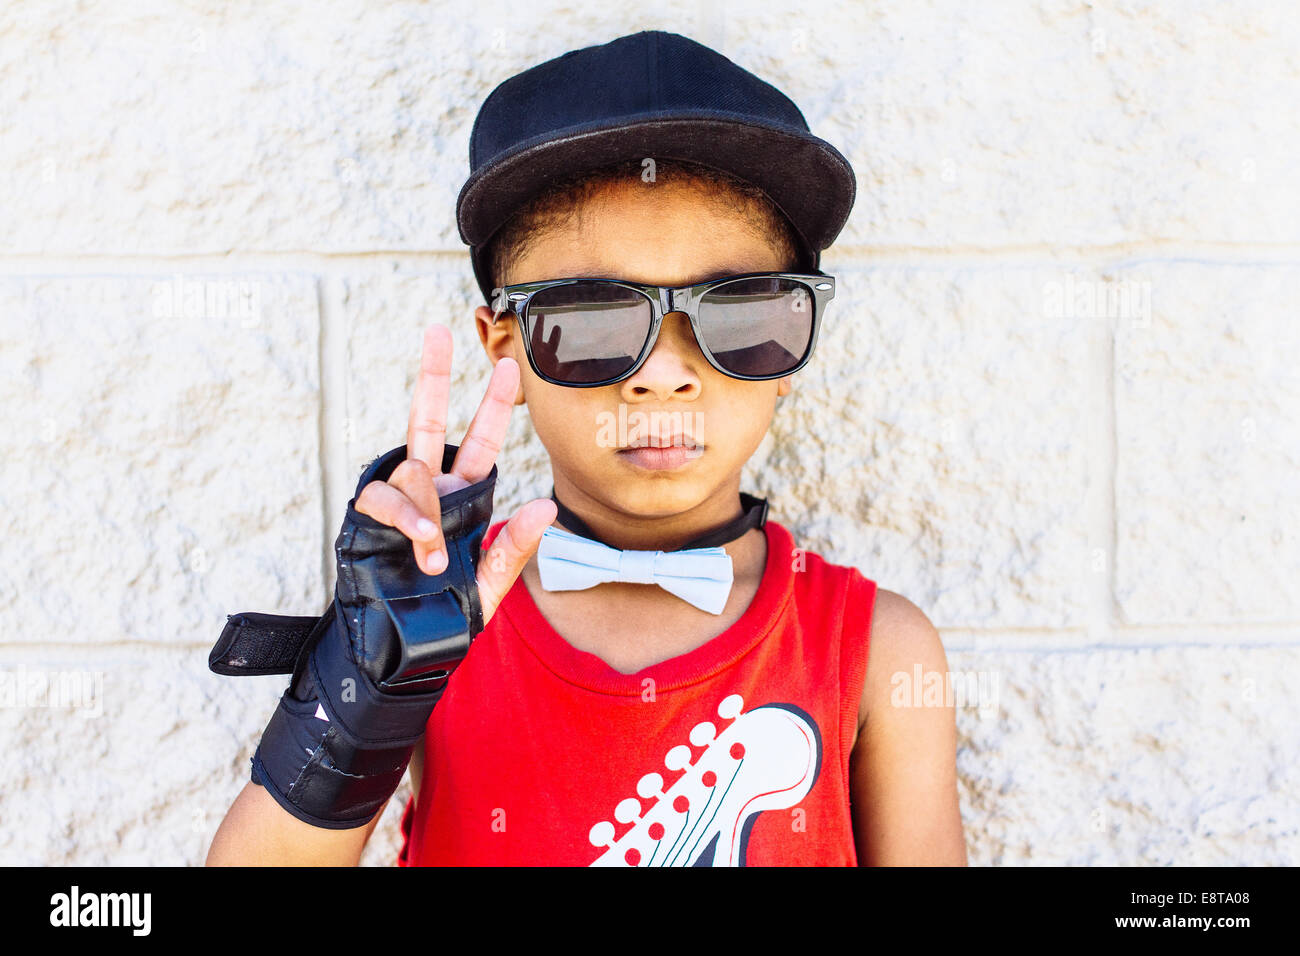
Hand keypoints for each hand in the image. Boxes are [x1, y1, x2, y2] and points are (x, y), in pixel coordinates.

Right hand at [354, 323, 555, 626]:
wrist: (400, 647)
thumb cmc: (445, 614)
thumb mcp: (491, 583)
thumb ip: (514, 546)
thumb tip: (546, 508)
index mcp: (464, 497)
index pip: (481, 442)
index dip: (495, 406)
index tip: (512, 366)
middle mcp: (432, 490)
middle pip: (428, 419)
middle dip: (433, 375)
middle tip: (437, 329)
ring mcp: (399, 501)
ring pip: (411, 470)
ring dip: (424, 508)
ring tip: (434, 555)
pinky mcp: (368, 518)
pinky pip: (384, 496)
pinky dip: (402, 514)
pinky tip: (419, 541)